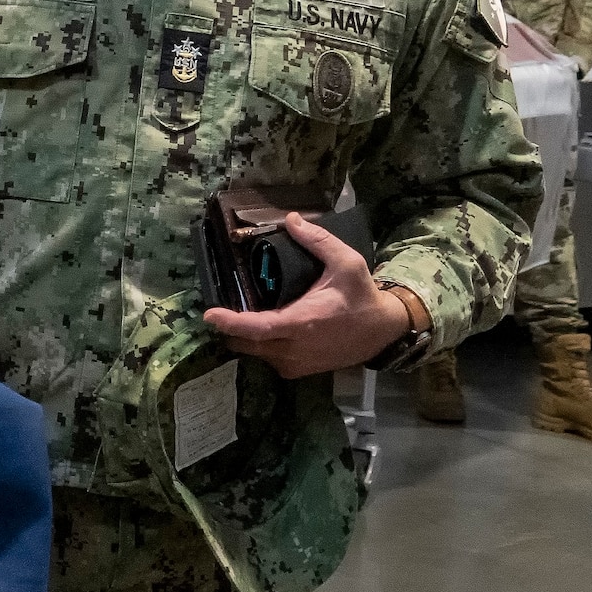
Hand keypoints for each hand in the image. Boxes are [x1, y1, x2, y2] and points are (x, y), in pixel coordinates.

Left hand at [204, 213, 411, 377]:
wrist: (382, 331)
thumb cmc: (362, 295)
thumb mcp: (346, 262)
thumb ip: (317, 241)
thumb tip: (291, 219)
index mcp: (302, 322)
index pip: (258, 328)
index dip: (231, 323)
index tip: (209, 315)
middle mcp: (294, 348)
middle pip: (246, 344)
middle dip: (230, 329)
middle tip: (222, 309)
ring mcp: (295, 364)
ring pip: (254, 354)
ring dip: (245, 338)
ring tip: (241, 317)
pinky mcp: (298, 372)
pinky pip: (267, 360)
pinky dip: (260, 347)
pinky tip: (265, 330)